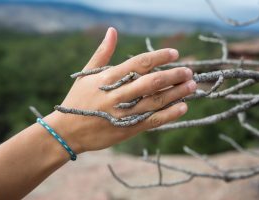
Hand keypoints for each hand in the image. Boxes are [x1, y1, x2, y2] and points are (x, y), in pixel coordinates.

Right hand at [45, 27, 196, 153]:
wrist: (67, 132)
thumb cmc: (78, 100)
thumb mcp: (86, 74)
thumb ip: (102, 53)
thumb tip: (112, 30)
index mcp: (107, 78)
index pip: (139, 63)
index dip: (159, 57)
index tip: (175, 53)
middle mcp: (117, 95)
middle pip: (152, 81)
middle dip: (173, 75)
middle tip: (189, 71)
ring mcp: (123, 113)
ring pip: (155, 101)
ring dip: (176, 93)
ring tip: (192, 85)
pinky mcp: (127, 129)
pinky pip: (152, 121)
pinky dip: (169, 114)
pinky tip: (183, 107)